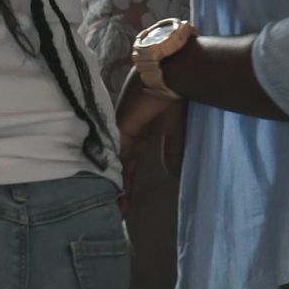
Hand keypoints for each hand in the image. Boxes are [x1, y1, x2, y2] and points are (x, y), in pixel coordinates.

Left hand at [115, 67, 187, 212]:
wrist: (173, 76)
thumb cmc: (177, 98)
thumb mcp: (176, 130)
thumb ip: (172, 151)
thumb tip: (173, 174)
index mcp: (138, 134)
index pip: (130, 166)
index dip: (127, 185)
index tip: (125, 204)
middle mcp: (124, 134)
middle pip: (118, 168)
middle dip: (117, 190)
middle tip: (113, 212)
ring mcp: (119, 130)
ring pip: (114, 164)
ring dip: (114, 186)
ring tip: (111, 209)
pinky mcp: (120, 127)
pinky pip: (116, 154)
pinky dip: (115, 172)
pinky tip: (112, 189)